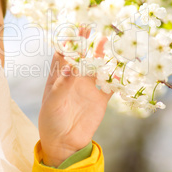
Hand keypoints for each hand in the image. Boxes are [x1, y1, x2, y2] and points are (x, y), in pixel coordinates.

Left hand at [38, 36, 111, 166]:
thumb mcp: (54, 101)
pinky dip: (115, 75)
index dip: (66, 42)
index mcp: (58, 77)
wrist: (64, 142)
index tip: (70, 30)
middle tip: (88, 28)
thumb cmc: (51, 120)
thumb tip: (71, 64)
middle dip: (84, 43)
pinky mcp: (100, 97)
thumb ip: (63, 84)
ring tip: (105, 40)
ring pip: (96, 66)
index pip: (62, 55)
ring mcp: (88, 86)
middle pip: (80, 56)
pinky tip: (120, 65)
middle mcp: (73, 78)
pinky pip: (110, 83)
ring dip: (100, 54)